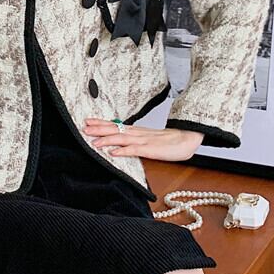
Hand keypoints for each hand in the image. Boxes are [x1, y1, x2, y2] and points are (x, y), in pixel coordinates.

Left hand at [82, 119, 203, 162]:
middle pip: (115, 129)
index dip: (101, 123)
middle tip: (84, 127)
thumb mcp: (149, 140)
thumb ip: (136, 141)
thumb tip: (122, 145)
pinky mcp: (151, 149)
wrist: (188, 138)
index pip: (115, 125)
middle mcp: (138, 134)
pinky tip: (113, 152)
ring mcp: (144, 141)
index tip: (88, 121)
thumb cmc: (170, 141)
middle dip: (99, 129)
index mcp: (137, 131)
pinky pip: (134, 150)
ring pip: (121, 139)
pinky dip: (123, 151)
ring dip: (106, 140)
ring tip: (93, 141)